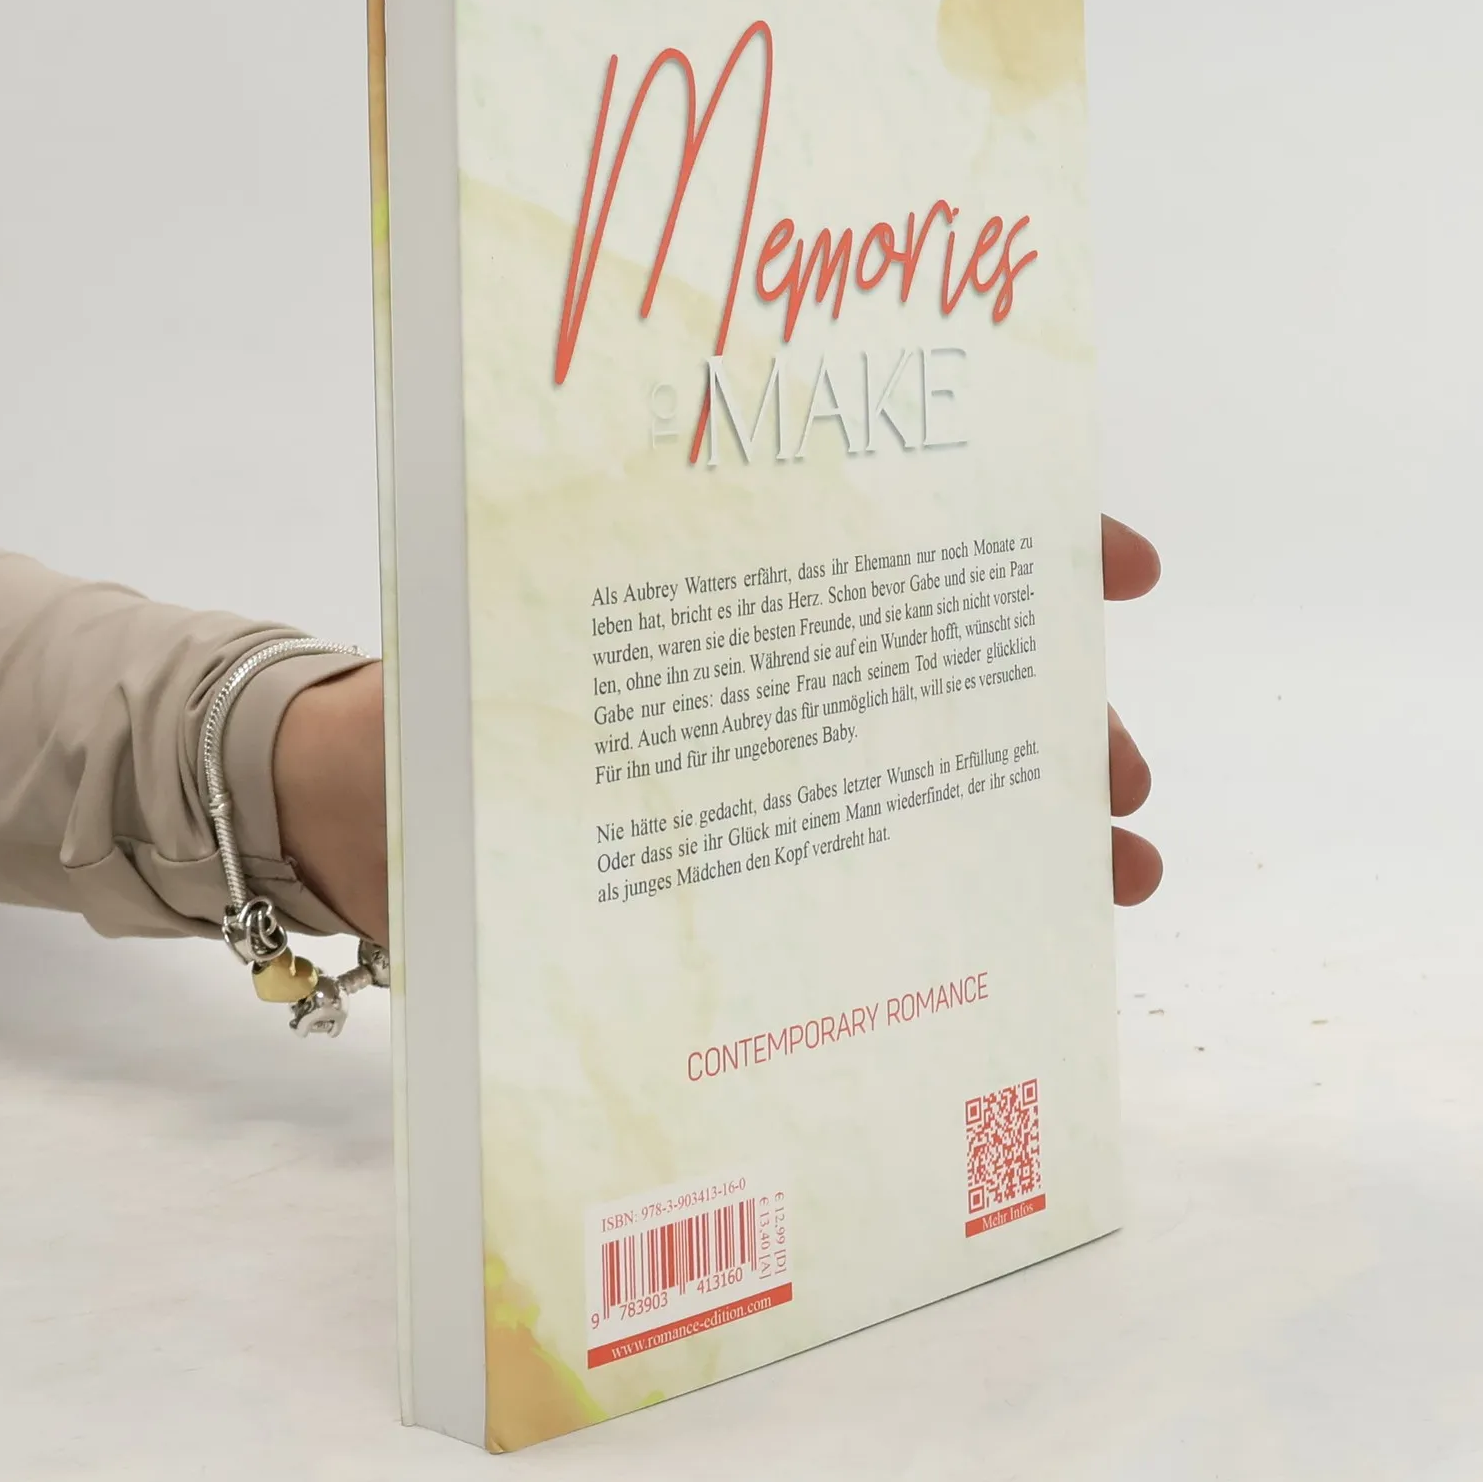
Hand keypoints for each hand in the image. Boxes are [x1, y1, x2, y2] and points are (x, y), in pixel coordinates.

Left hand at [275, 518, 1162, 943]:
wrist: (363, 825)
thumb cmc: (432, 707)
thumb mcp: (509, 635)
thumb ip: (579, 593)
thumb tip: (669, 531)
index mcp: (748, 598)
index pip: (904, 544)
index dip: (1026, 543)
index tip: (1119, 569)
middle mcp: (781, 681)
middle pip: (955, 674)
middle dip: (1059, 714)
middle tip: (1114, 775)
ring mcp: (778, 780)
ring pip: (939, 784)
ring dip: (1041, 821)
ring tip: (1119, 869)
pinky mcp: (758, 877)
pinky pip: (882, 884)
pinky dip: (967, 907)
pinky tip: (1031, 950)